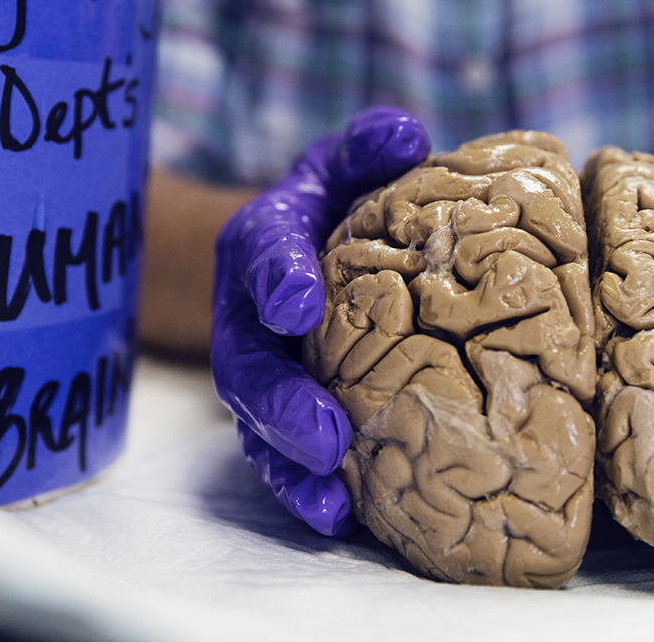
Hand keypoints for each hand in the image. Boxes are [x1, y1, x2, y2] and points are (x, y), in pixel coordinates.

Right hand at [211, 108, 429, 534]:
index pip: (260, 256)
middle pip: (247, 367)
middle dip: (281, 404)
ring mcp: (261, 373)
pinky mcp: (281, 417)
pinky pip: (282, 461)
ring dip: (290, 467)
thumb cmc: (335, 206)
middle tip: (325, 433)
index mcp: (262, 245)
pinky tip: (342, 518)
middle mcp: (249, 317)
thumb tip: (405, 134)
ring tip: (331, 500)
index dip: (276, 279)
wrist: (305, 257)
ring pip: (258, 429)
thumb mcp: (346, 166)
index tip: (297, 302)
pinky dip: (305, 493)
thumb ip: (367, 148)